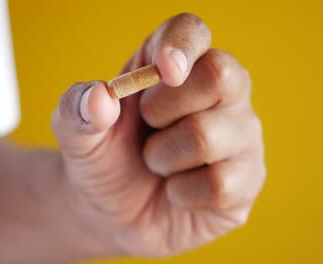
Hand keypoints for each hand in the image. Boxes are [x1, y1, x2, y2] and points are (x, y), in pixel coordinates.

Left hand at [52, 13, 265, 257]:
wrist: (110, 210)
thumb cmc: (102, 157)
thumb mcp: (76, 132)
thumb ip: (78, 108)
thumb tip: (100, 97)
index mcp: (175, 65)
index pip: (192, 31)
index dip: (181, 44)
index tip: (164, 69)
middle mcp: (219, 92)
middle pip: (218, 75)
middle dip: (161, 110)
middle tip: (146, 127)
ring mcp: (240, 134)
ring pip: (206, 137)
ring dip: (161, 158)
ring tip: (155, 163)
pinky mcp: (247, 179)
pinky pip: (219, 185)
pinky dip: (181, 193)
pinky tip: (175, 191)